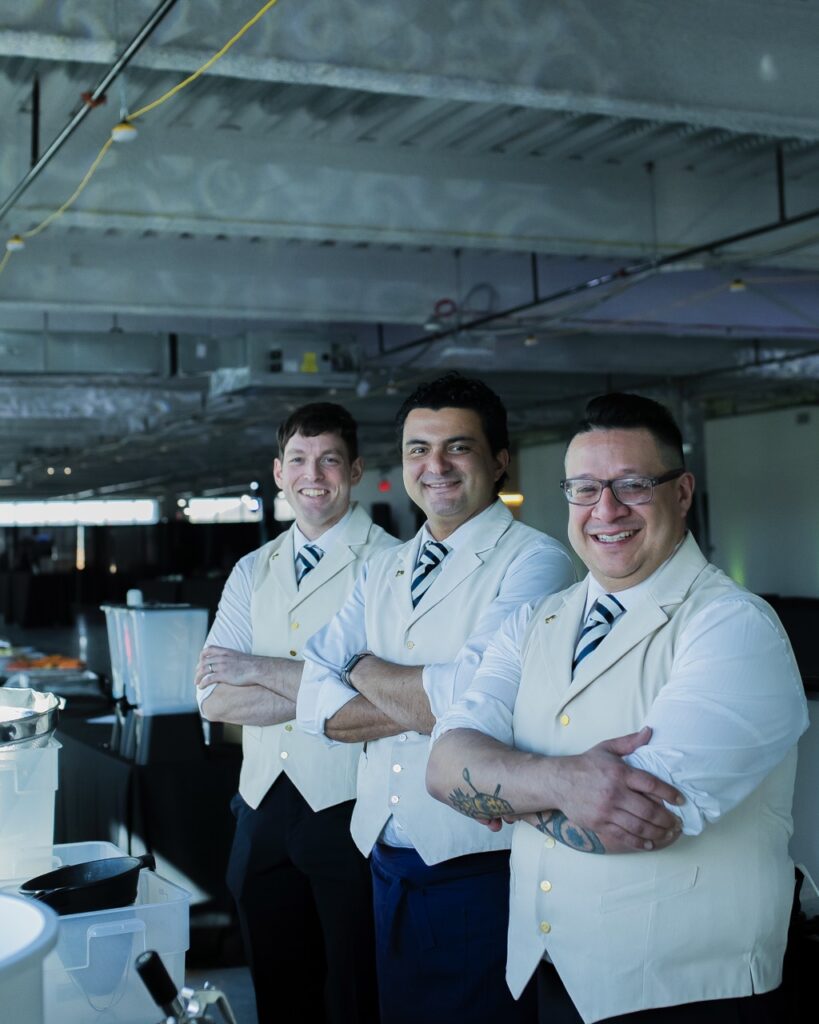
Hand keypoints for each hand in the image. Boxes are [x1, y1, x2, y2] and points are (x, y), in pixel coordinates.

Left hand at [195, 646, 266, 688]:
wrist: (257, 668)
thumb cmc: (251, 665)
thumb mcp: (240, 656)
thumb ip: (232, 658)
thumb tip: (231, 663)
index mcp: (225, 652)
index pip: (209, 649)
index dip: (202, 655)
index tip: (201, 661)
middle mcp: (221, 658)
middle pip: (204, 661)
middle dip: (198, 668)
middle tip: (197, 675)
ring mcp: (222, 666)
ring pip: (203, 670)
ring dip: (198, 677)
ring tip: (196, 682)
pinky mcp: (223, 675)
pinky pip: (208, 679)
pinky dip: (203, 683)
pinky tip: (201, 687)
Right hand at [549, 727, 684, 852]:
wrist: (558, 781)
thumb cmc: (585, 764)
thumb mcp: (607, 748)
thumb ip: (630, 742)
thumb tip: (650, 732)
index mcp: (619, 773)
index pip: (651, 784)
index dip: (669, 793)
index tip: (681, 800)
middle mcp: (614, 793)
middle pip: (648, 810)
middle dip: (667, 819)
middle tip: (677, 822)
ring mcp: (606, 811)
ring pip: (639, 827)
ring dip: (658, 833)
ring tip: (669, 833)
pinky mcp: (599, 824)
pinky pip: (624, 836)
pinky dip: (640, 843)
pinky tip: (650, 844)